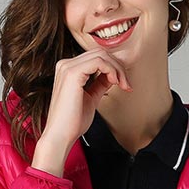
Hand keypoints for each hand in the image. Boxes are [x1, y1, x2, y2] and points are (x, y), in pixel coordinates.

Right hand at [32, 49, 132, 175]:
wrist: (61, 136)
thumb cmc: (73, 122)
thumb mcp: (91, 98)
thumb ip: (100, 84)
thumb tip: (112, 75)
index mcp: (68, 70)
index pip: (96, 58)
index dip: (114, 68)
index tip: (124, 84)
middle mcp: (66, 65)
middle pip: (100, 53)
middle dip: (118, 67)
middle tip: (126, 84)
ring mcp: (67, 67)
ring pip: (101, 55)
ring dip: (117, 69)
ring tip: (122, 85)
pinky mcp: (72, 73)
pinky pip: (99, 62)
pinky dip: (111, 70)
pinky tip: (115, 82)